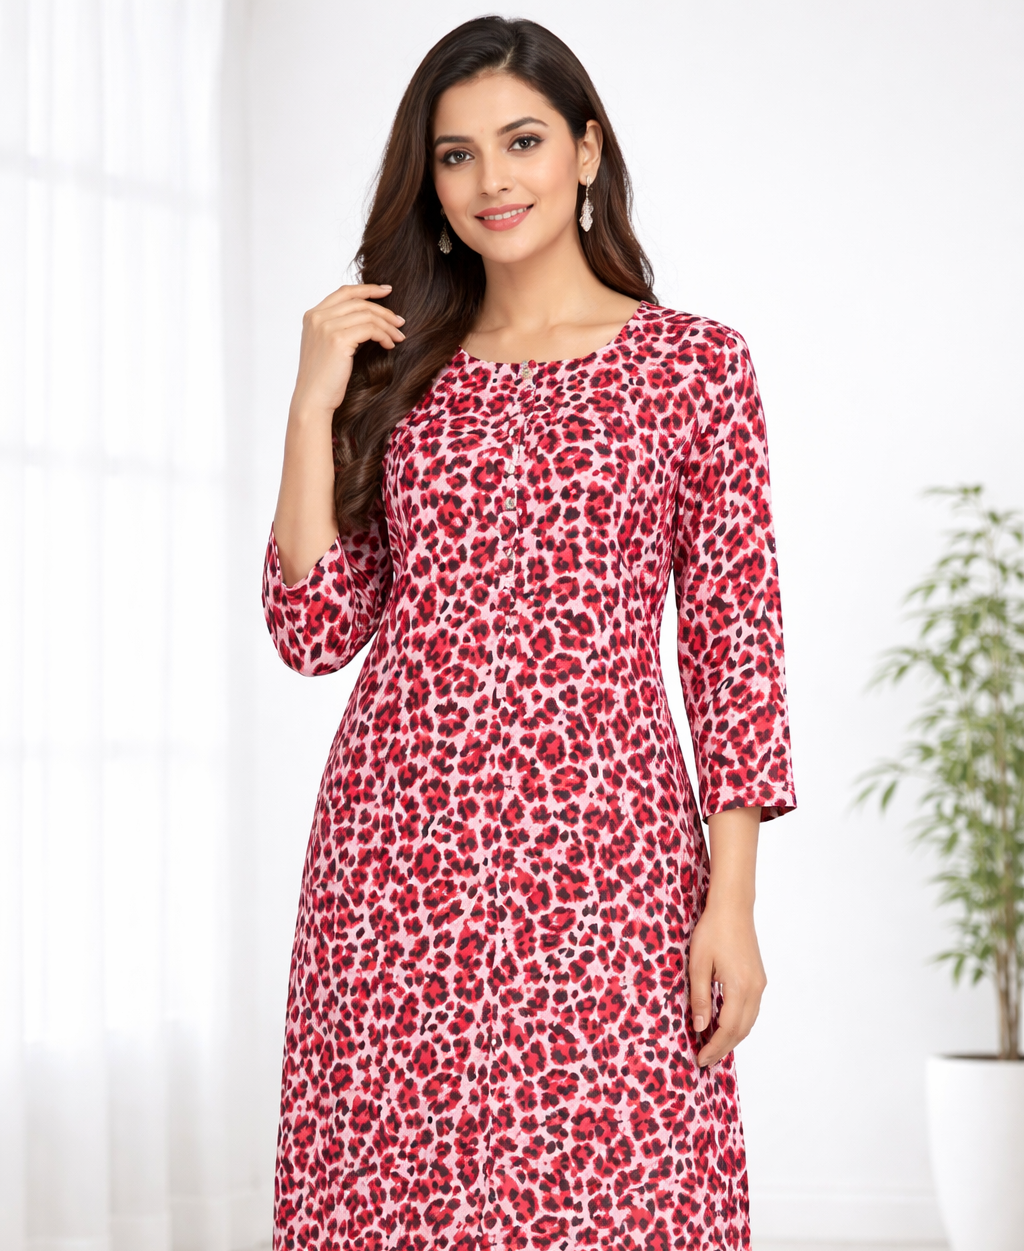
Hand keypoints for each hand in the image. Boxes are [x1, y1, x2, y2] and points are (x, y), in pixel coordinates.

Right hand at [291, 282, 405, 415]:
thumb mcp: (326, 346)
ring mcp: (326, 326)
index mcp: (312, 315)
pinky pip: (370, 329)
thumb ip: (338, 328)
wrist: (312, 400)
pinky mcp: (338, 339)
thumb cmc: (323, 379)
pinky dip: (384, 335)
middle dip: (384, 311)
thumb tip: (368, 319)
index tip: (387, 291)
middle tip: (400, 322)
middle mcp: (317, 317)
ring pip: (368, 315)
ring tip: (399, 336)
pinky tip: (390, 345)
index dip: (367, 289)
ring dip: (388, 325)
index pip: (344, 292)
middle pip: (359, 302)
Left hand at [688, 897, 766, 1067]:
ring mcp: (760, 984)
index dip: (714, 1047)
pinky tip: (725, 1026)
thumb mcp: (698, 965)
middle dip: (723, 1048)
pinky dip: (739, 1023)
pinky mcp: (759, 978)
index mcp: (739, 987)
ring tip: (713, 1047)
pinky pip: (751, 1010)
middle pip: (741, 1030)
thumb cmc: (712, 932)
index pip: (728, 1029)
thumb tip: (700, 1028)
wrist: (733, 908)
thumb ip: (700, 998)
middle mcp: (755, 989)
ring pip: (748, 1022)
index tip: (700, 1059)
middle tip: (705, 1060)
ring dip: (732, 1038)